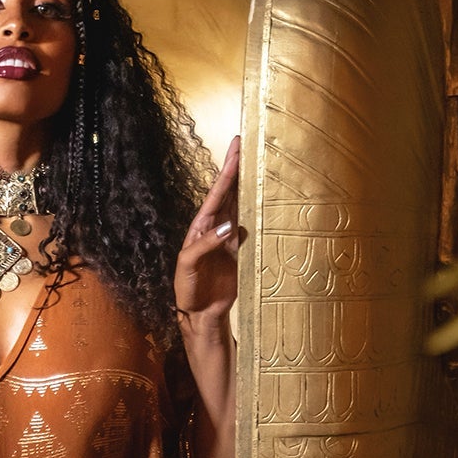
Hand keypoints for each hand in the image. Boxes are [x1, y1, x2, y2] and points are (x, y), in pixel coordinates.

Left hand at [174, 137, 242, 326]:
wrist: (200, 313)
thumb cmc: (188, 289)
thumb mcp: (189, 266)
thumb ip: (206, 245)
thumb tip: (230, 227)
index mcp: (201, 227)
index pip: (216, 194)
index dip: (226, 171)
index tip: (236, 149)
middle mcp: (217, 228)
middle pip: (231, 193)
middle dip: (238, 168)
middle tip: (248, 143)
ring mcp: (232, 239)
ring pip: (243, 206)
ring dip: (251, 186)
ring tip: (260, 163)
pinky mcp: (243, 252)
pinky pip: (254, 227)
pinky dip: (261, 212)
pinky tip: (269, 198)